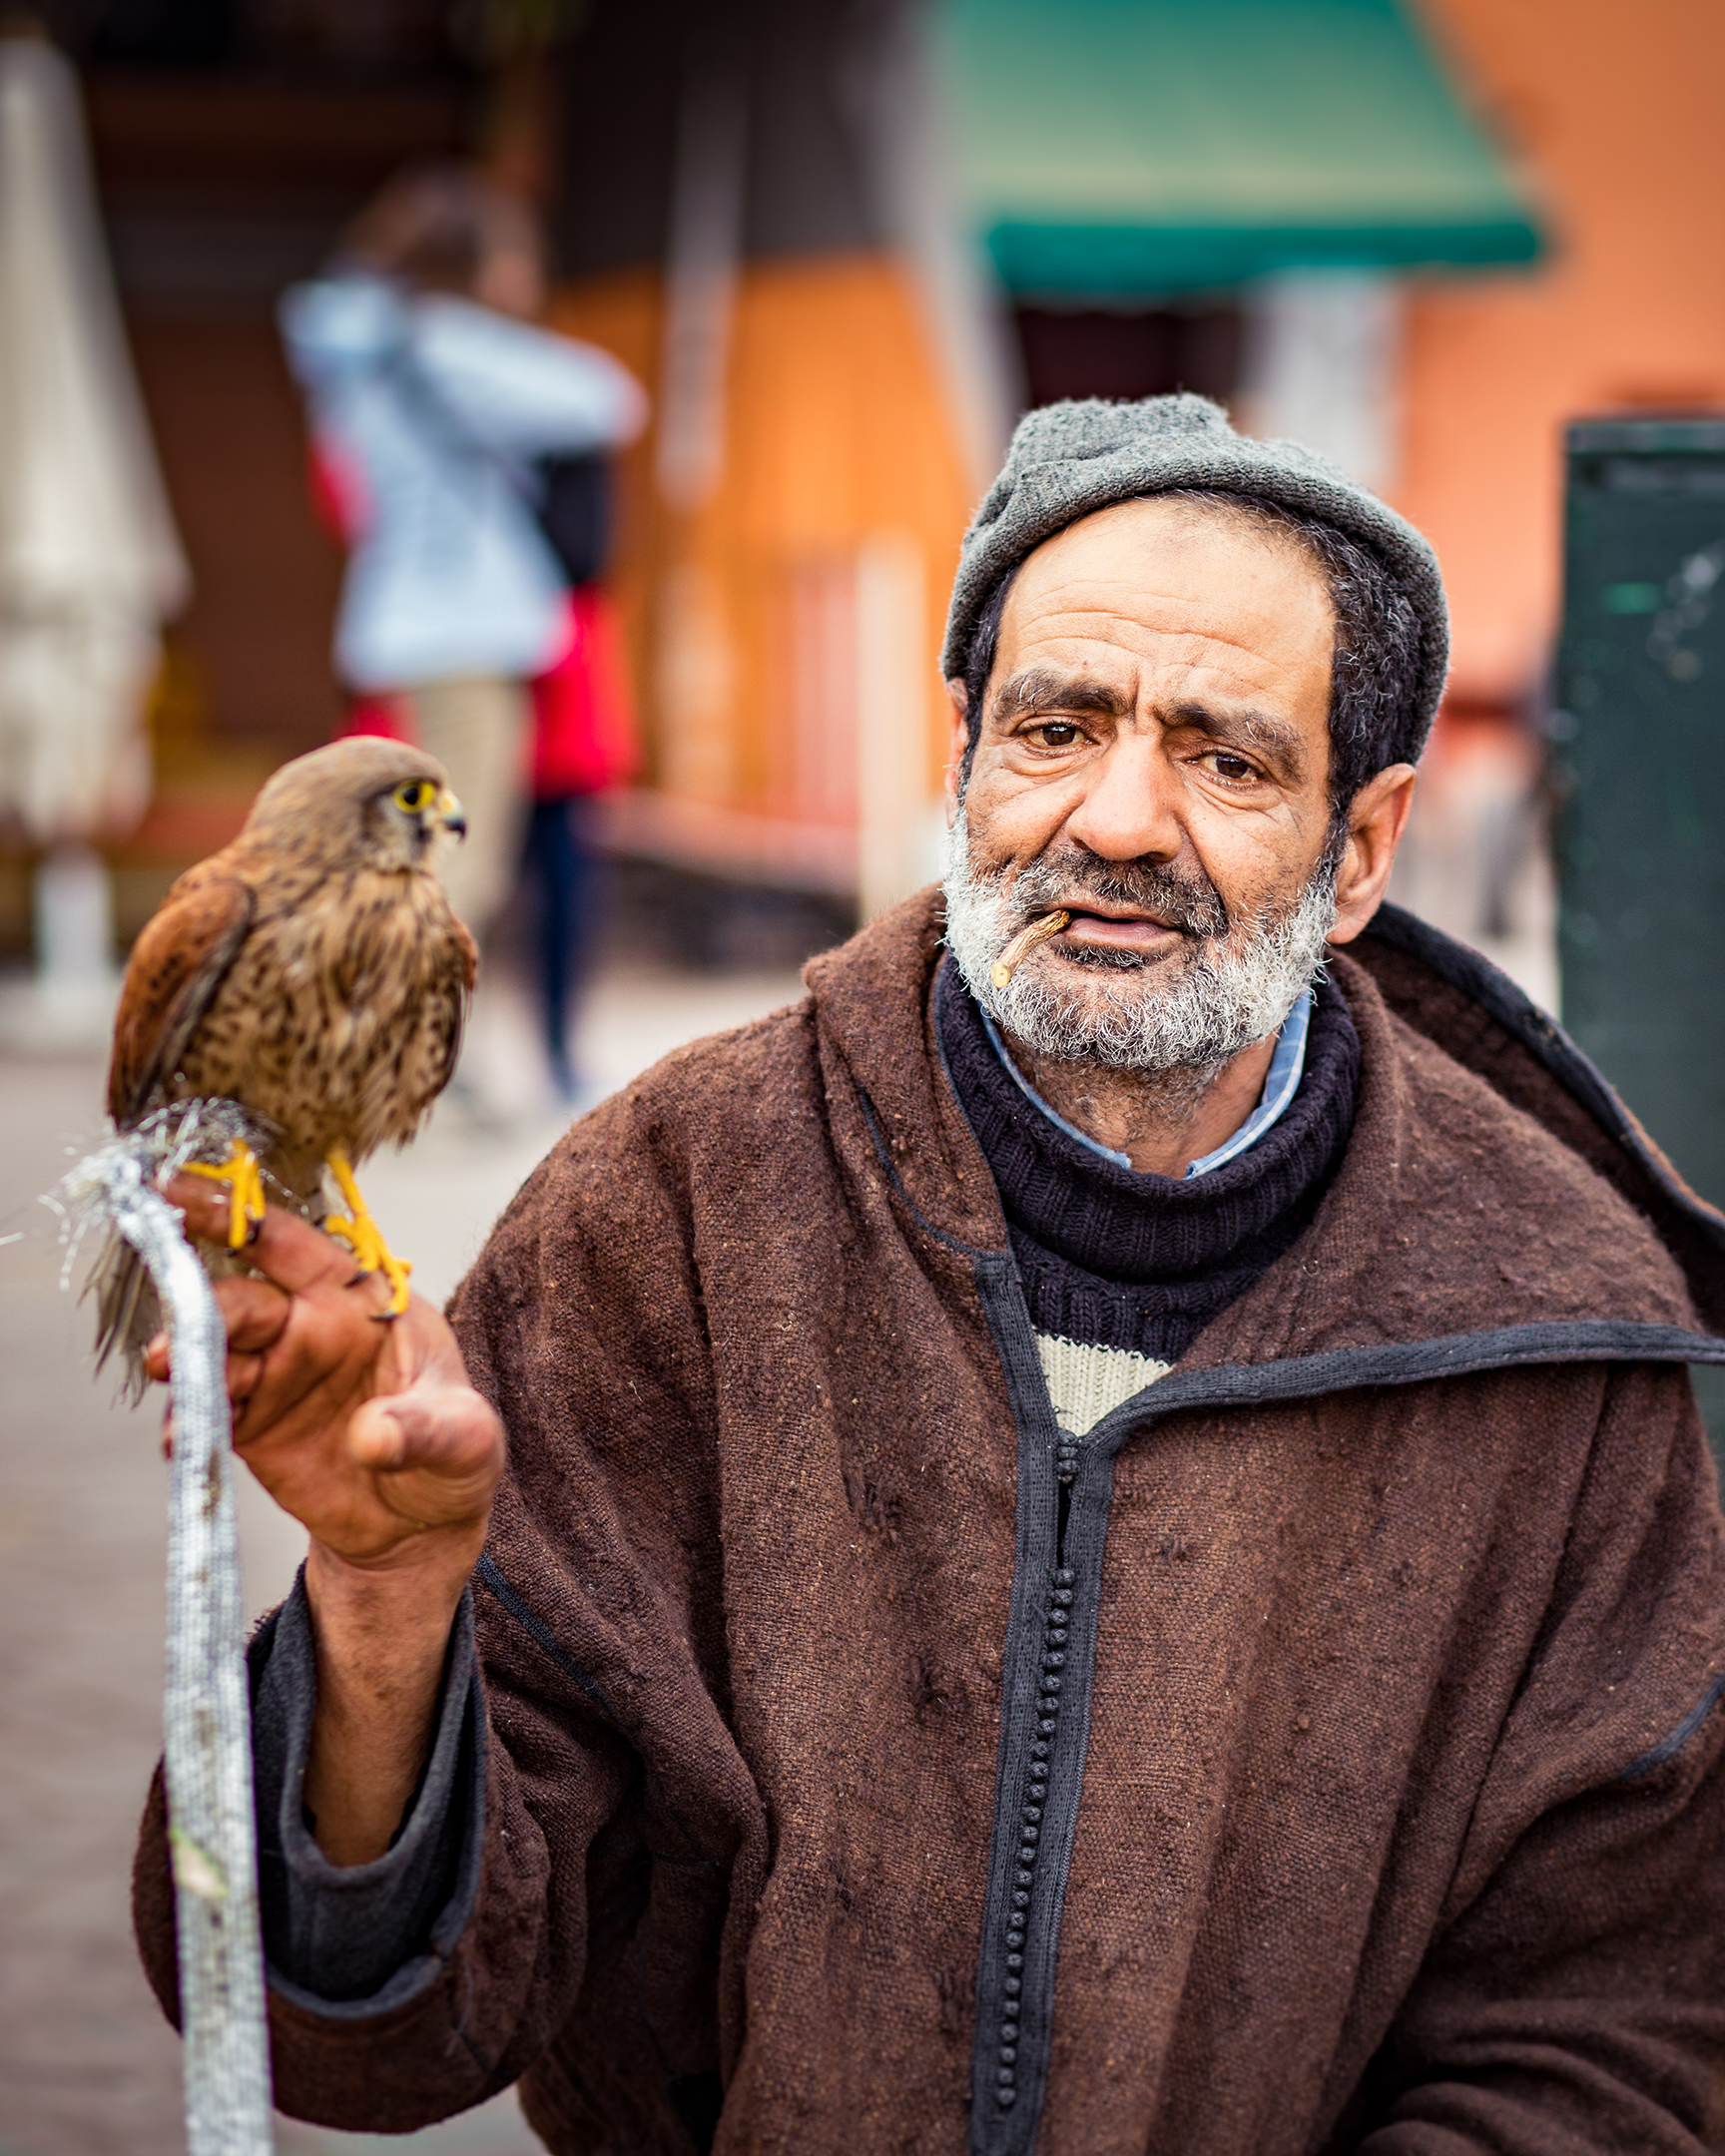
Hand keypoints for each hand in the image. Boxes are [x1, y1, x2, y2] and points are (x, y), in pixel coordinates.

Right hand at [148, 1176, 503, 1574]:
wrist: (420, 1528)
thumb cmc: (454, 1456)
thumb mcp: (465, 1439)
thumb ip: (426, 1429)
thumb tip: (376, 1436)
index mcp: (360, 1299)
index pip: (293, 1243)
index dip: (236, 1214)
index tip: (179, 1192)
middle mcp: (308, 1325)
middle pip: (241, 1298)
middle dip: (201, 1302)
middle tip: (178, 1330)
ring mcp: (273, 1373)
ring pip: (212, 1349)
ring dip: (182, 1357)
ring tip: (167, 1369)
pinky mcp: (248, 1423)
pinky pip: (206, 1410)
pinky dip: (185, 1419)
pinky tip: (181, 1436)